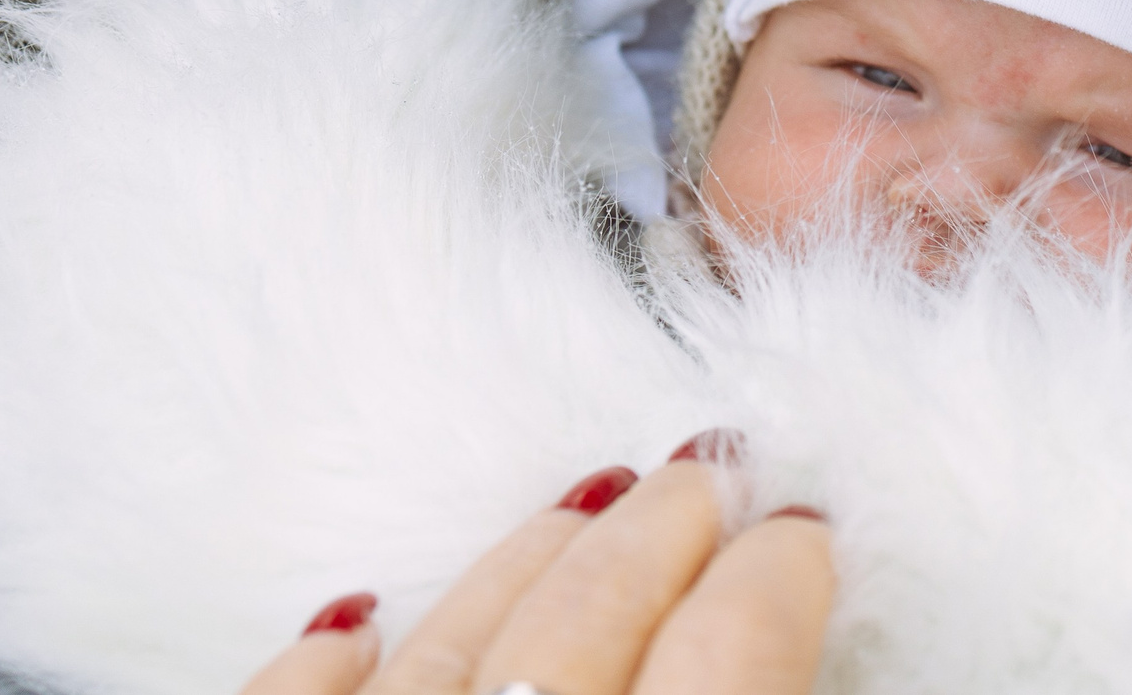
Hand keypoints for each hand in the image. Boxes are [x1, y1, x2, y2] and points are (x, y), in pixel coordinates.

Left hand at [240, 435, 831, 694]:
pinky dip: (324, 662)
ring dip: (524, 563)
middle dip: (665, 528)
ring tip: (583, 502)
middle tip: (709, 470)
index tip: (804, 528)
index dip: (782, 573)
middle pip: (594, 617)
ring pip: (448, 647)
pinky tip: (356, 622)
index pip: (733, 649)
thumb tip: (807, 652)